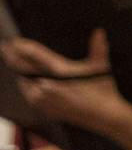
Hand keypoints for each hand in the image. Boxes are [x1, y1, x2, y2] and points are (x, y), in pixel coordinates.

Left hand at [4, 30, 129, 134]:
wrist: (104, 117)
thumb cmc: (103, 91)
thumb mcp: (100, 68)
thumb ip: (98, 48)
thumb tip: (99, 32)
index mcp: (60, 71)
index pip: (34, 54)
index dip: (21, 47)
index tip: (14, 41)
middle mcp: (47, 85)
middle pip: (22, 67)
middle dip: (13, 56)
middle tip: (5, 47)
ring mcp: (43, 98)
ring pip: (23, 80)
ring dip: (18, 70)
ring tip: (14, 61)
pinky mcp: (42, 107)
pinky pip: (27, 92)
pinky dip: (25, 83)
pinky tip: (26, 79)